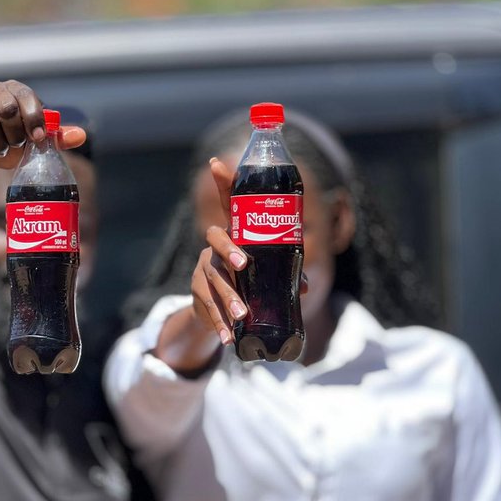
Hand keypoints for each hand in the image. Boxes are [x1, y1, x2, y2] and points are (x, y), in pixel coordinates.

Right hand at [0, 80, 85, 187]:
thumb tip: (82, 136)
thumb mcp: (33, 140)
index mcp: (12, 89)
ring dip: (0, 145)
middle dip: (16, 134)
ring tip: (1, 150)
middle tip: (16, 146)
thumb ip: (56, 137)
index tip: (37, 138)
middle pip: (7, 108)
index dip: (34, 118)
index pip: (26, 96)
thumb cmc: (8, 142)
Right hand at [188, 157, 307, 345]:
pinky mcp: (197, 294)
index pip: (228, 204)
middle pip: (215, 241)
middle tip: (244, 264)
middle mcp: (213, 247)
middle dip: (229, 251)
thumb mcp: (266, 273)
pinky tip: (228, 338)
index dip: (223, 182)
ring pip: (212, 279)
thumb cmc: (248, 282)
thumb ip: (284, 274)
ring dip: (227, 297)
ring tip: (242, 314)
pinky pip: (206, 308)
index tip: (216, 162)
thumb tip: (303, 285)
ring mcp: (203, 269)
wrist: (219, 311)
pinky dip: (219, 325)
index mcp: (234, 234)